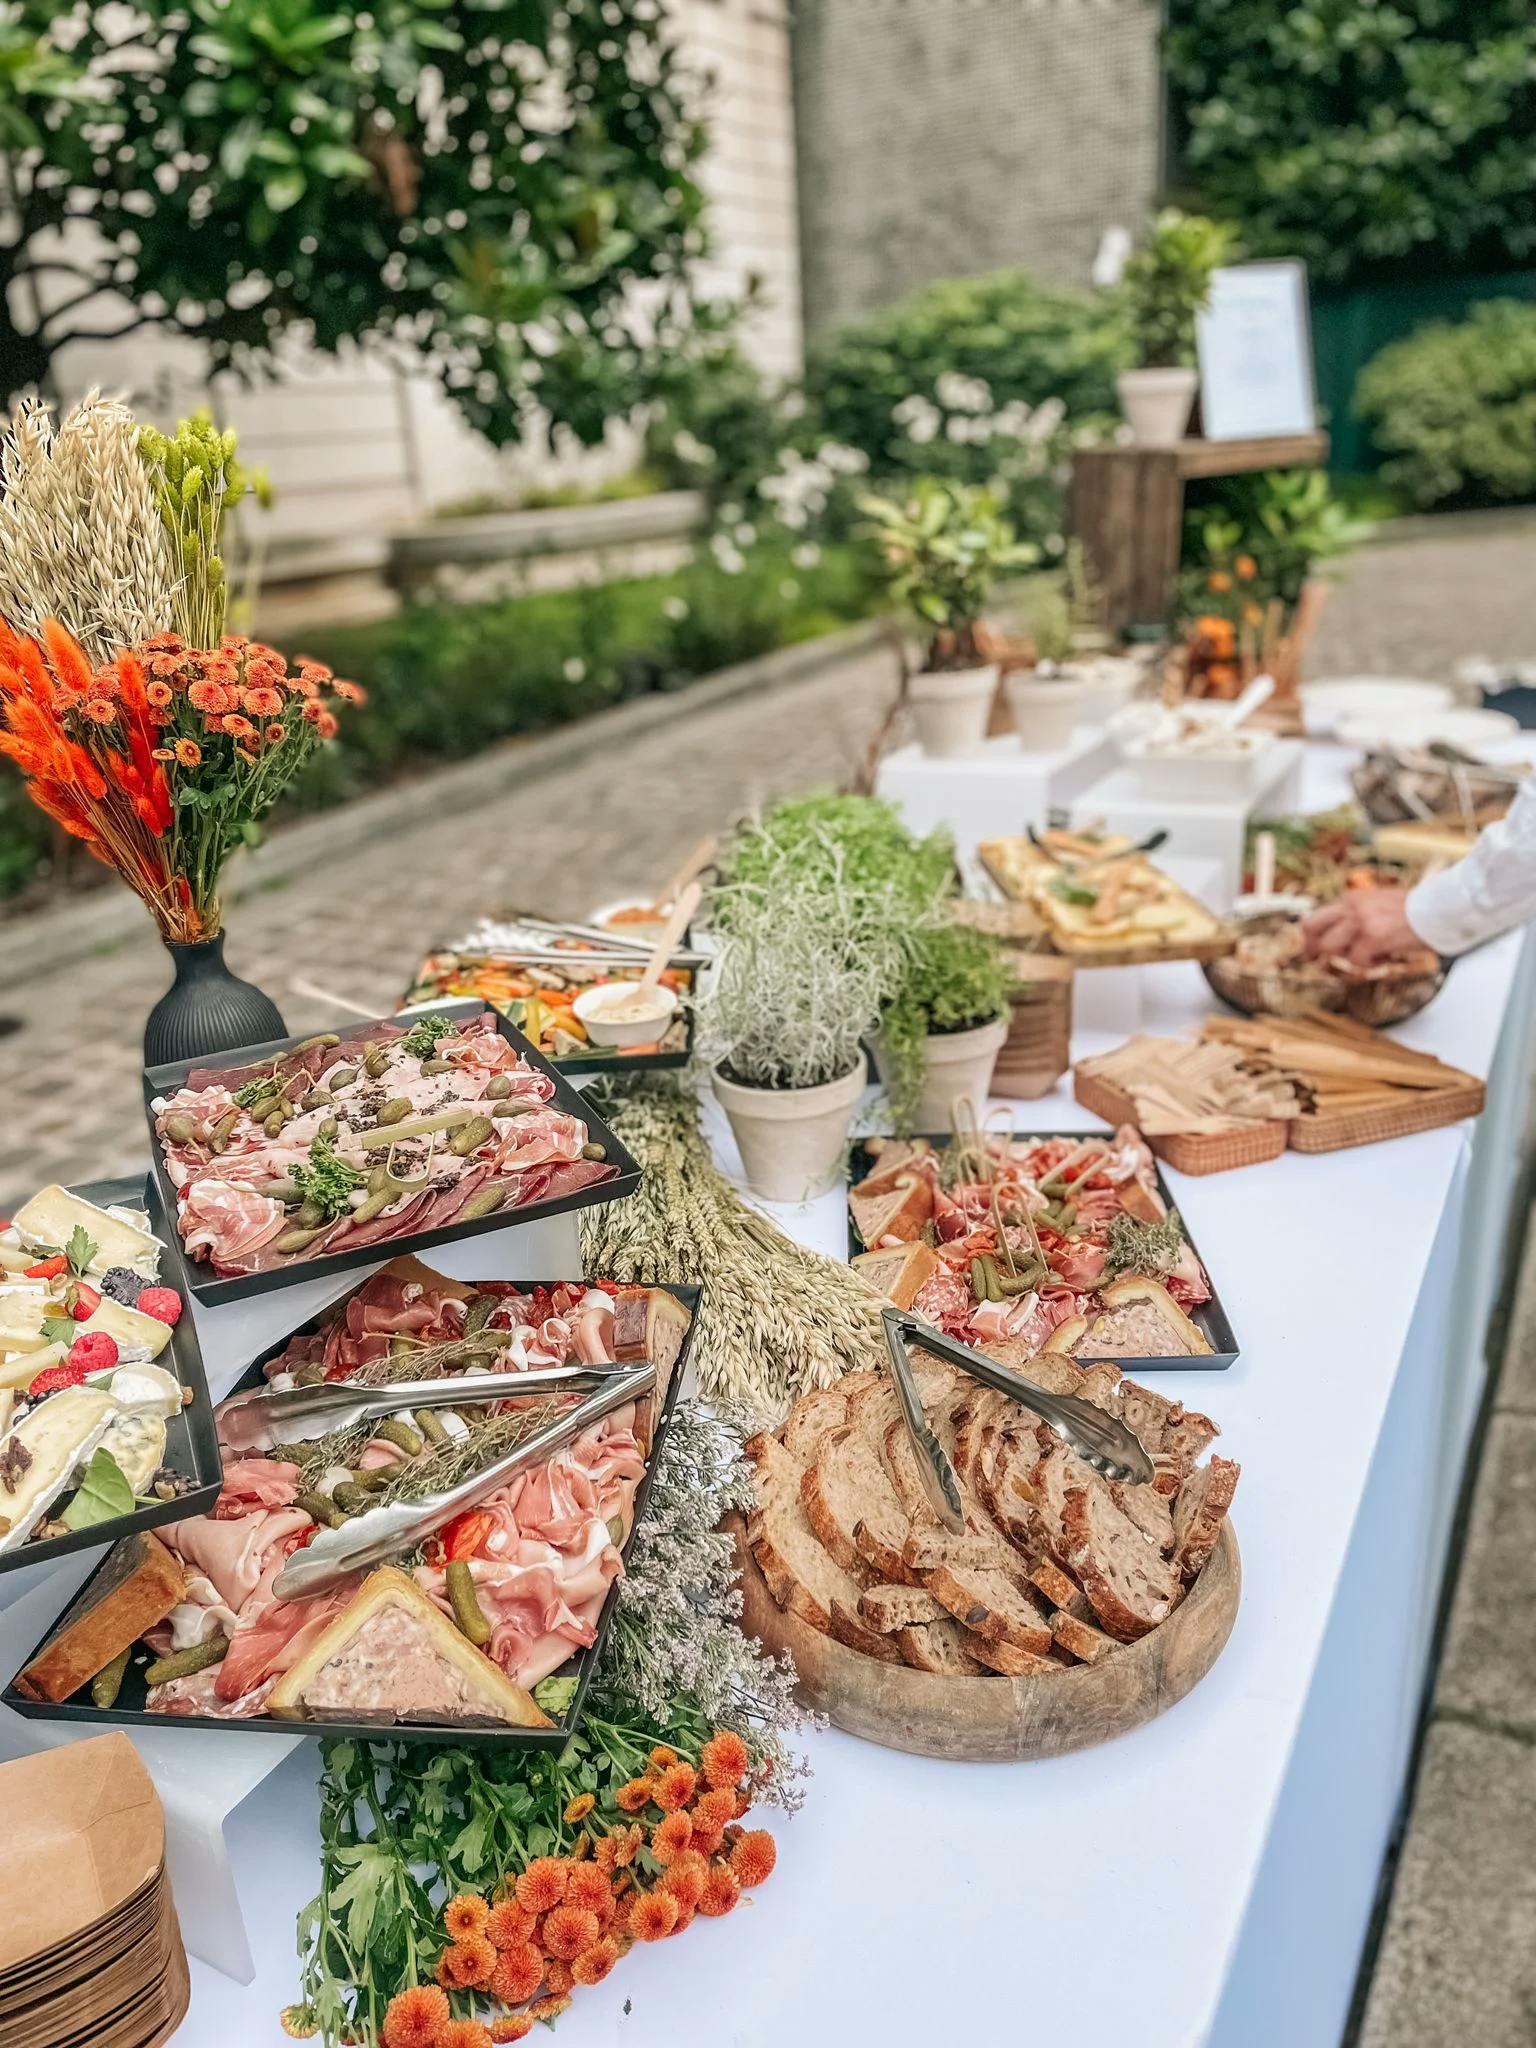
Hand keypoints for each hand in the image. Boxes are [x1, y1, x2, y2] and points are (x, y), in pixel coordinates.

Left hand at [1301, 886, 1421, 968]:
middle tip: (1314, 960)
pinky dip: (1370, 965)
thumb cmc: (1414, 910)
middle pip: (1311, 927)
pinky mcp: (1373, 938)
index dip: (1311, 936)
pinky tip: (1386, 959)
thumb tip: (1338, 936)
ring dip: (1346, 958)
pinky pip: (1356, 962)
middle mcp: (1352, 907)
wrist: (1439, 909)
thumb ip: (1356, 915)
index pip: (1317, 916)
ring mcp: (1361, 922)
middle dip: (1310, 947)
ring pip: (1330, 948)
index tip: (1311, 949)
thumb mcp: (1378, 903)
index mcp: (1351, 898)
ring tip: (1368, 957)